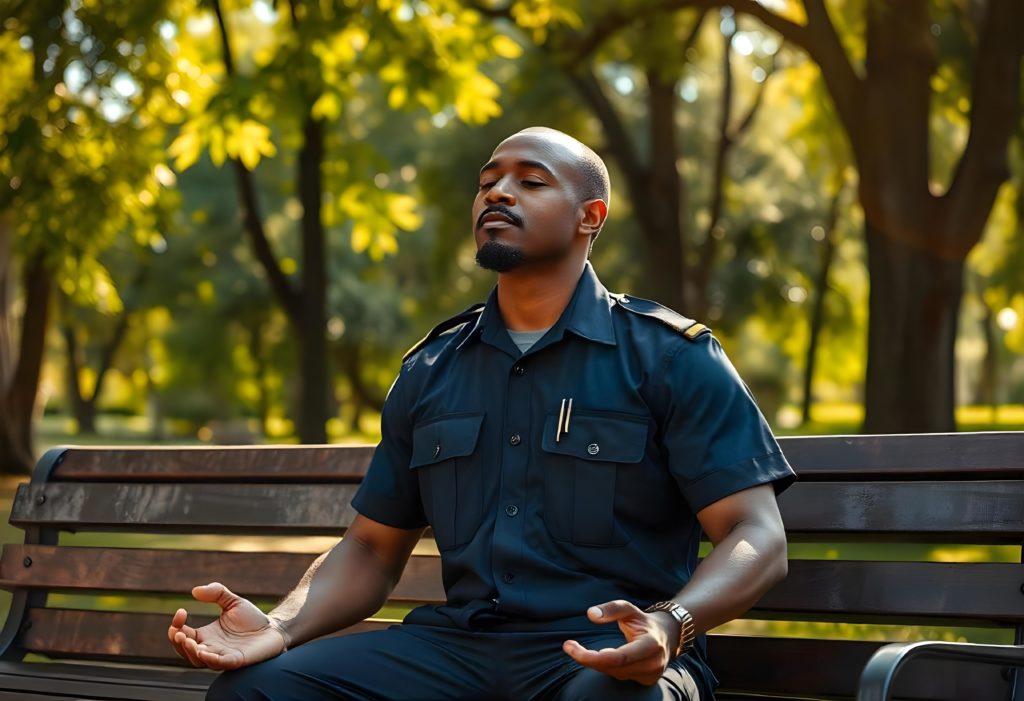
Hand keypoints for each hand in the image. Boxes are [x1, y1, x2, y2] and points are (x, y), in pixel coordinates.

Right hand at [167, 582, 286, 669]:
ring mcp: (222, 655)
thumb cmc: (251, 619)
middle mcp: (210, 648)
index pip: (182, 635)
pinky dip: (210, 660)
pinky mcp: (236, 660)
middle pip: (186, 651)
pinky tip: (204, 652)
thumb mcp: (232, 602)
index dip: (176, 626)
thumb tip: (195, 590)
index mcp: (206, 635)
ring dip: (190, 651)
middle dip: (178, 643)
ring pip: (199, 660)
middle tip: (179, 632)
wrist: (274, 628)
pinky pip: (220, 664)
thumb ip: (216, 592)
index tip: (180, 611)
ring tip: (187, 639)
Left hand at [562, 600, 677, 685]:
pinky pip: (619, 676)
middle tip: (569, 646)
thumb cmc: (644, 622)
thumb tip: (591, 614)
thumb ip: (611, 609)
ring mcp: (651, 675)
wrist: (668, 636)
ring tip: (582, 649)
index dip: (593, 656)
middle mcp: (653, 663)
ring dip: (596, 662)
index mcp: (651, 645)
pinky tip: (601, 657)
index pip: (619, 657)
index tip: (571, 648)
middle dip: (588, 658)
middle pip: (614, 668)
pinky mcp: (647, 681)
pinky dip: (606, 667)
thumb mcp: (630, 609)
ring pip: (615, 674)